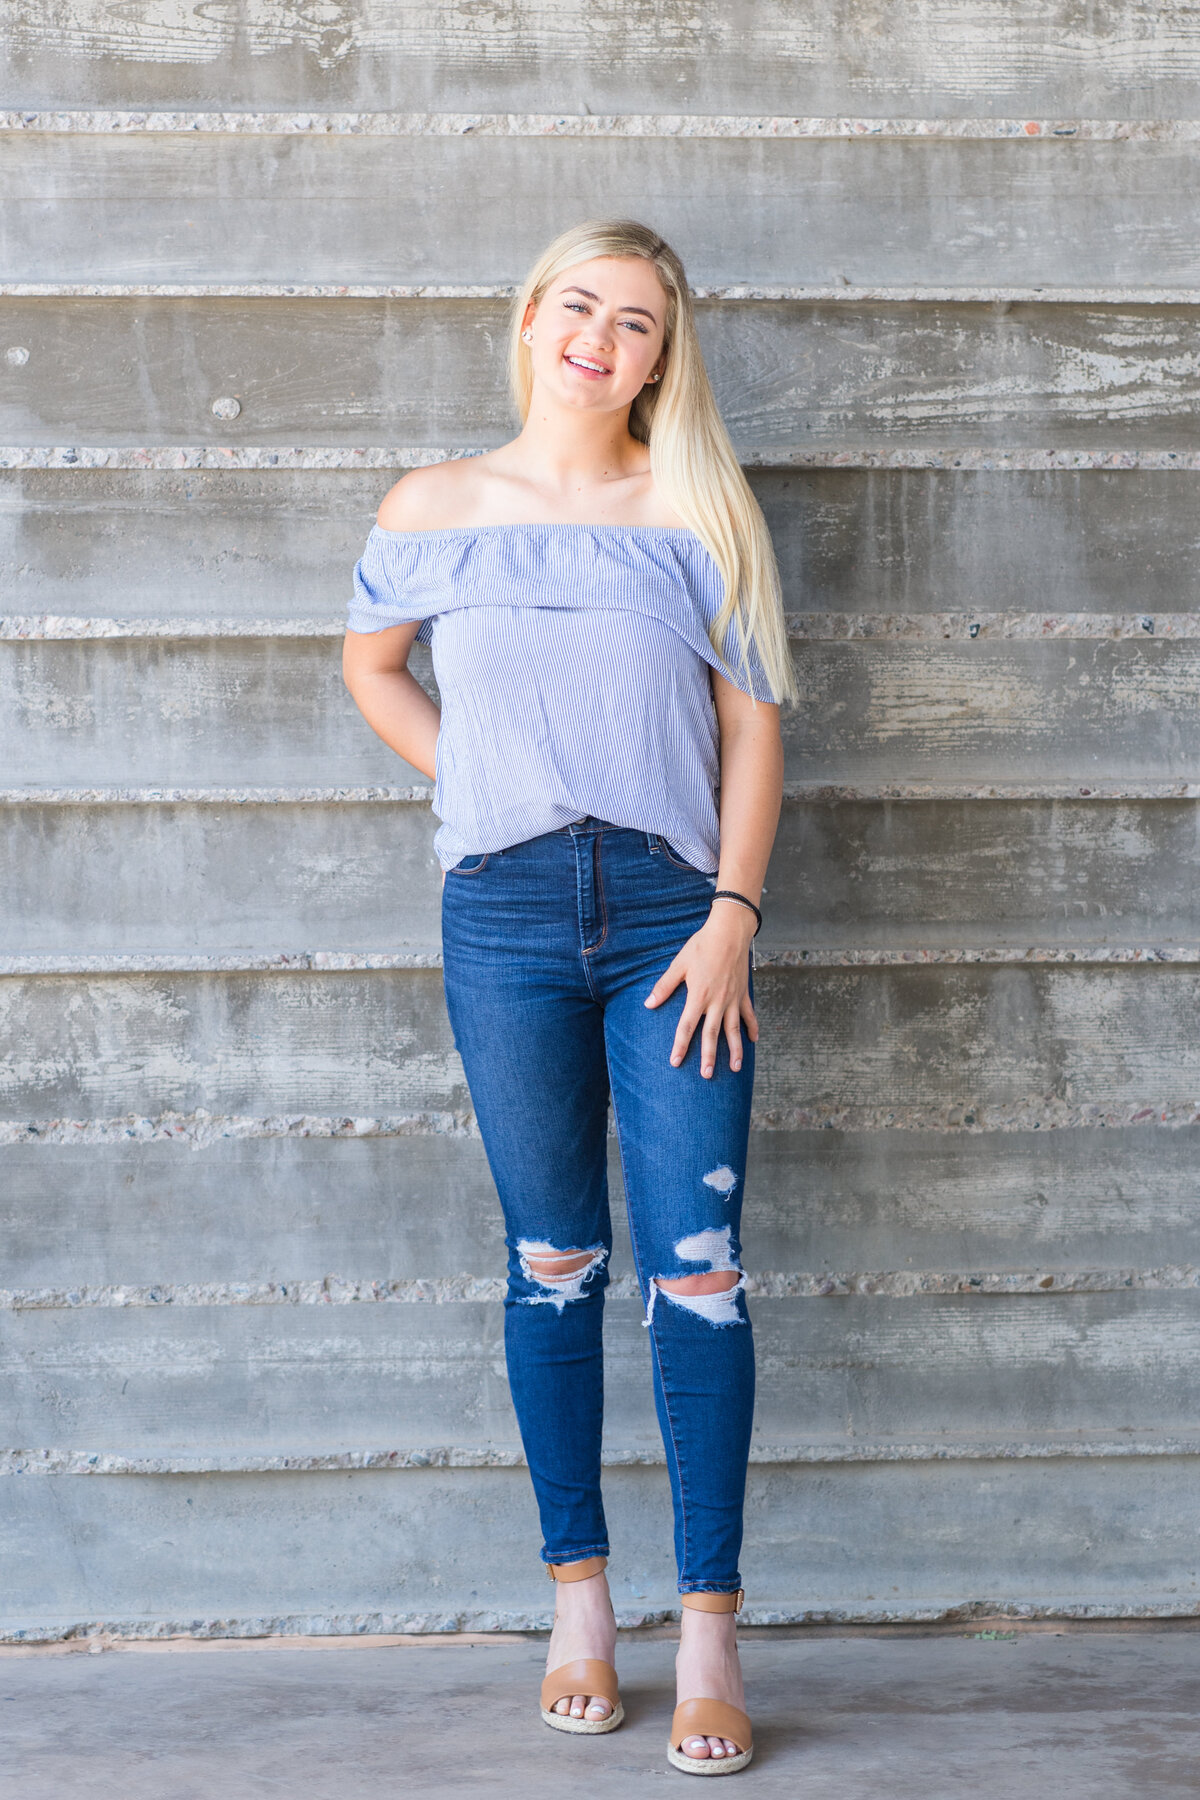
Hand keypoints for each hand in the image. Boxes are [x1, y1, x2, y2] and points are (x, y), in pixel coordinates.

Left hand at [644, 903, 757, 1077]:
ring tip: (735, 1068)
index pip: (686, 1027)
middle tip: (707, 1075)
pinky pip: (749, 1014)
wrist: (730, 931)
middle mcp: (717, 1002)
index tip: (675, 1062)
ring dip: (735, 1050)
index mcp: (698, 996)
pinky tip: (754, 1040)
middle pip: (712, 1035)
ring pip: (734, 1030)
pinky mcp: (743, 993)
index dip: (680, 1046)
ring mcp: (733, 999)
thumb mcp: (678, 964)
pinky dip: (752, 1027)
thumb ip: (664, 986)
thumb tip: (648, 1004)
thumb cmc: (701, 946)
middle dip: (709, 1056)